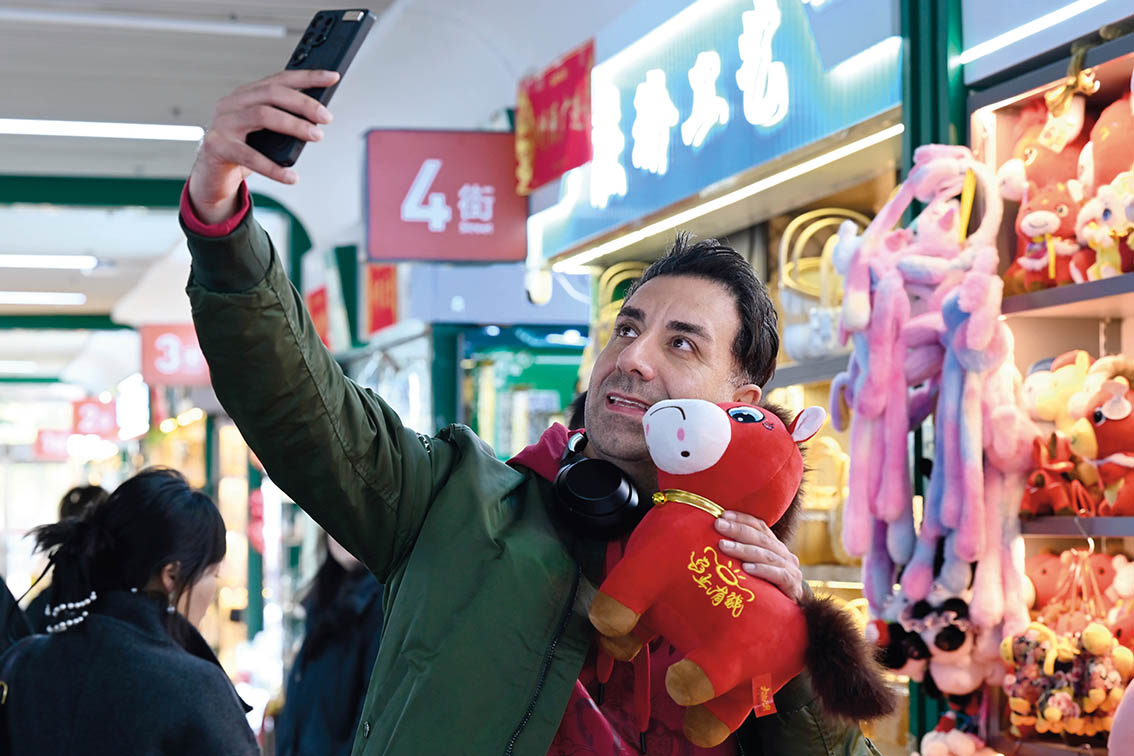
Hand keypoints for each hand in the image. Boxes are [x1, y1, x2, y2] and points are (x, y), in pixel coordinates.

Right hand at [188, 69, 338, 223]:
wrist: (212, 175)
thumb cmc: (242, 150)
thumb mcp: (265, 132)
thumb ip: (283, 121)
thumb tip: (318, 118)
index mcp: (246, 95)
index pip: (279, 79)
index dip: (307, 77)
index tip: (332, 77)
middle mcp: (233, 103)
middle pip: (272, 93)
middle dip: (303, 103)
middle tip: (326, 117)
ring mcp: (223, 123)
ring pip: (263, 115)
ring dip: (294, 125)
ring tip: (316, 136)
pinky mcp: (217, 146)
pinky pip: (250, 156)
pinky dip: (274, 168)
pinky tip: (291, 176)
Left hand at [715, 511, 803, 602]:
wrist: (790, 614)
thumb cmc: (767, 589)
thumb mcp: (754, 569)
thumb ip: (742, 555)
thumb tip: (714, 542)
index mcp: (775, 547)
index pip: (760, 526)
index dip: (742, 519)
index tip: (722, 515)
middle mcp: (785, 555)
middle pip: (761, 538)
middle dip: (738, 530)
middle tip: (718, 525)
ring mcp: (791, 570)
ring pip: (766, 555)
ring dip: (744, 549)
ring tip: (724, 546)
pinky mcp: (793, 586)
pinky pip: (779, 575)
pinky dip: (762, 570)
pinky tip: (747, 569)